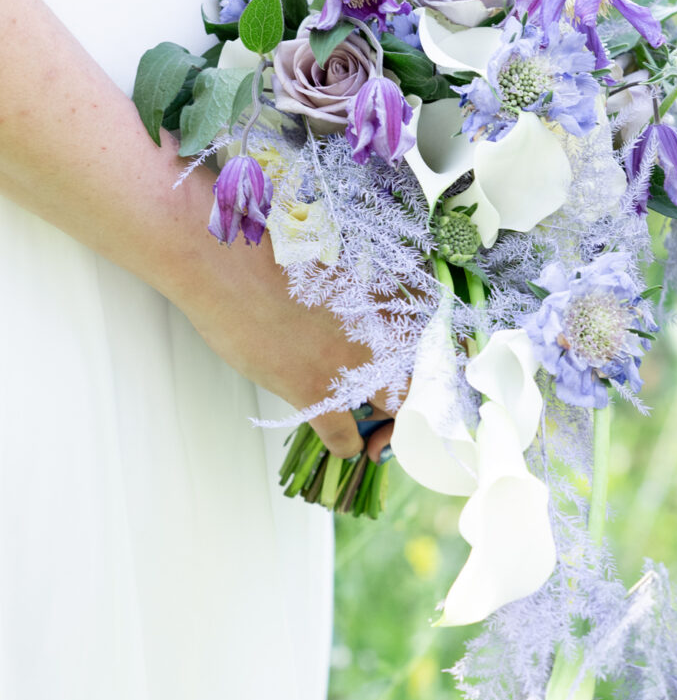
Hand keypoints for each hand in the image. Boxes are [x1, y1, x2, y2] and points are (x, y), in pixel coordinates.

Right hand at [166, 169, 395, 458]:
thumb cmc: (267, 253)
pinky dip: (347, 446)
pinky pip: (344, 437)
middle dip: (409, 399)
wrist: (225, 258)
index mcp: (381, 299)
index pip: (428, 340)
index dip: (421, 364)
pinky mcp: (314, 391)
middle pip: (418, 378)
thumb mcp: (329, 270)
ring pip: (393, 411)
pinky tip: (345, 445)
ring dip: (385, 427)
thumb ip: (354, 299)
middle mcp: (376, 332)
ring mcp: (349, 364)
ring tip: (374, 435)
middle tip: (390, 410)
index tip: (407, 376)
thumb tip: (355, 321)